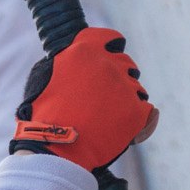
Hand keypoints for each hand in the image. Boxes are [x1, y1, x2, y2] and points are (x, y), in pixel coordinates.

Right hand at [11, 28, 157, 169]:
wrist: (54, 150)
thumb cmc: (43, 115)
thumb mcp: (44, 76)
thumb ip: (65, 58)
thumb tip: (77, 52)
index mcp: (85, 51)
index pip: (111, 39)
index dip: (110, 49)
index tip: (106, 60)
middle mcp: (108, 64)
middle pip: (126, 64)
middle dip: (117, 78)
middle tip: (101, 98)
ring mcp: (124, 87)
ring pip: (137, 89)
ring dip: (126, 99)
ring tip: (107, 117)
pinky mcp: (136, 112)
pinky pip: (147, 111)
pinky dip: (137, 119)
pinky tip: (120, 128)